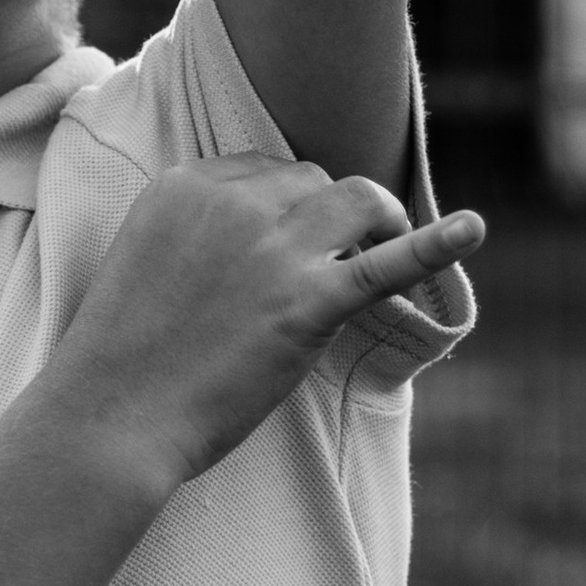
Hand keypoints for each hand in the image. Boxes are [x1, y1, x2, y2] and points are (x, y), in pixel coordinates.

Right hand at [55, 155, 481, 491]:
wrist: (112, 416)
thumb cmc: (121, 356)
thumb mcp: (145, 258)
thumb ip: (195, 232)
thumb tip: (247, 244)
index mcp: (185, 183)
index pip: (262, 169)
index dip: (284, 205)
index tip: (286, 241)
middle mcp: (232, 201)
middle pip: (312, 180)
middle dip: (329, 215)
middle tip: (334, 259)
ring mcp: (274, 248)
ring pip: (356, 200)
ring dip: (377, 220)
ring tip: (385, 247)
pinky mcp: (307, 302)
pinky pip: (385, 264)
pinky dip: (434, 244)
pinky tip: (473, 229)